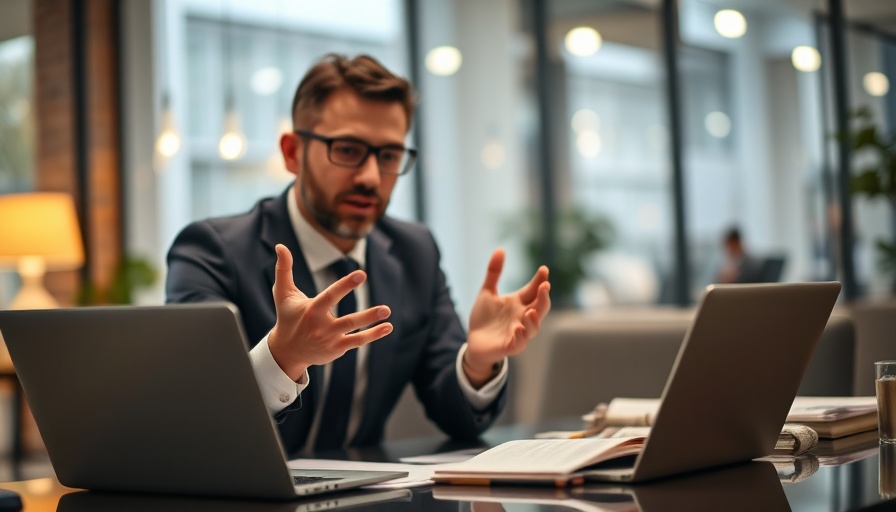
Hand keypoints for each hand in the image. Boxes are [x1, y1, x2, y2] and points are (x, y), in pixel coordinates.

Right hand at [267, 244, 392, 379]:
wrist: (287, 351)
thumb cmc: (287, 316)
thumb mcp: (282, 294)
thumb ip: (283, 269)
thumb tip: (280, 246)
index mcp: (312, 310)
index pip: (331, 296)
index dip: (346, 285)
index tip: (361, 274)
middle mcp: (322, 326)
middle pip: (348, 320)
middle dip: (367, 316)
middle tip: (386, 308)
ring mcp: (331, 339)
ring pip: (355, 331)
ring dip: (372, 323)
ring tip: (387, 312)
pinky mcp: (337, 348)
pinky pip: (357, 341)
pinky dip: (372, 335)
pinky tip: (387, 327)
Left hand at [465, 249, 550, 386]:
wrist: (474, 342)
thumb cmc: (485, 318)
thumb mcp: (487, 292)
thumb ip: (494, 272)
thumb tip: (500, 249)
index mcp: (519, 303)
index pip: (534, 290)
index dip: (540, 280)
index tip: (544, 269)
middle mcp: (522, 317)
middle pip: (540, 307)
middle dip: (543, 298)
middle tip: (544, 286)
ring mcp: (518, 332)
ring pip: (533, 328)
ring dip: (534, 320)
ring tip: (531, 311)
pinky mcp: (509, 346)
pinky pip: (519, 343)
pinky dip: (520, 337)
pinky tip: (518, 329)